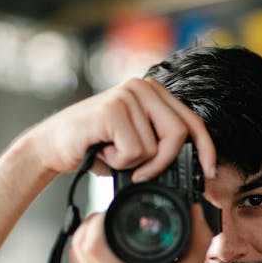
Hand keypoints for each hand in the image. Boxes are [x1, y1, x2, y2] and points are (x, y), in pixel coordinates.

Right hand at [26, 77, 215, 181]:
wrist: (52, 146)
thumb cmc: (95, 147)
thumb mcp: (135, 144)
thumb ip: (160, 147)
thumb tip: (191, 169)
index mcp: (153, 93)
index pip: (193, 121)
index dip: (205, 149)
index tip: (208, 172)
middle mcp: (143, 88)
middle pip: (179, 134)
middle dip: (164, 163)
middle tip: (141, 174)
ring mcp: (127, 96)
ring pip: (154, 147)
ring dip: (133, 163)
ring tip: (111, 153)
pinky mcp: (113, 109)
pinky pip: (134, 150)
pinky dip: (119, 162)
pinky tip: (102, 151)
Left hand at [68, 204, 212, 262]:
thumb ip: (195, 244)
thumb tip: (195, 214)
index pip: (93, 244)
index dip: (97, 221)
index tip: (111, 214)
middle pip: (78, 247)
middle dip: (89, 226)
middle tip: (106, 220)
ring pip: (72, 260)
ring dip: (83, 242)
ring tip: (102, 235)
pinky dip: (84, 262)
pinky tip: (100, 260)